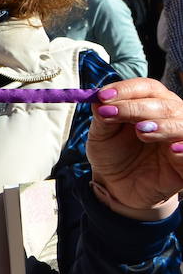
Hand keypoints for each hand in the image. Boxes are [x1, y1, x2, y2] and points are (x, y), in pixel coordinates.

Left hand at [88, 79, 182, 217]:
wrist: (116, 185)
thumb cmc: (112, 153)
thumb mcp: (101, 134)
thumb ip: (103, 116)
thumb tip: (99, 98)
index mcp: (151, 103)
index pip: (147, 87)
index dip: (126, 89)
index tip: (102, 96)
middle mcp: (171, 117)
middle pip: (164, 104)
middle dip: (137, 107)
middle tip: (113, 113)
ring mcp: (180, 139)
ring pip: (181, 124)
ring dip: (163, 125)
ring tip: (141, 131)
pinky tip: (171, 149)